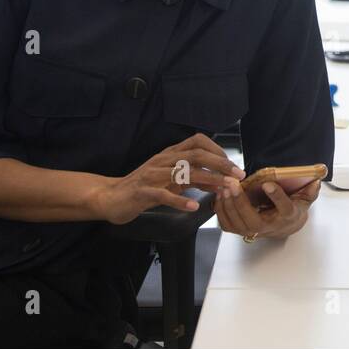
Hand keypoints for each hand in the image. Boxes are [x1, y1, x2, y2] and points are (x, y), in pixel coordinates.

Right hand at [92, 133, 243, 224]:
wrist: (111, 197)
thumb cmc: (144, 188)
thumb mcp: (172, 181)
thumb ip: (194, 179)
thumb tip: (220, 181)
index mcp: (170, 154)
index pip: (197, 141)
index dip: (217, 150)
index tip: (231, 164)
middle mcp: (163, 160)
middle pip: (195, 154)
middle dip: (220, 163)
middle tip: (237, 175)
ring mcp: (152, 175)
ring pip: (183, 172)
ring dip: (207, 179)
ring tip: (224, 188)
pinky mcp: (143, 192)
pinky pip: (163, 194)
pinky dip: (180, 200)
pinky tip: (193, 206)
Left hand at [215, 176, 319, 240]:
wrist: (285, 226)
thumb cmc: (292, 209)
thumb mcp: (305, 199)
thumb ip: (310, 190)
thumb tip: (316, 181)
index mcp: (287, 216)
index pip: (284, 208)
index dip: (277, 196)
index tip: (268, 184)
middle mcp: (270, 226)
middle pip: (253, 220)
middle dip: (240, 202)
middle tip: (233, 184)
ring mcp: (255, 231)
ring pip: (238, 224)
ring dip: (228, 205)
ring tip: (224, 187)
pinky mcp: (242, 231)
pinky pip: (228, 225)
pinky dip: (221, 211)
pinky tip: (219, 196)